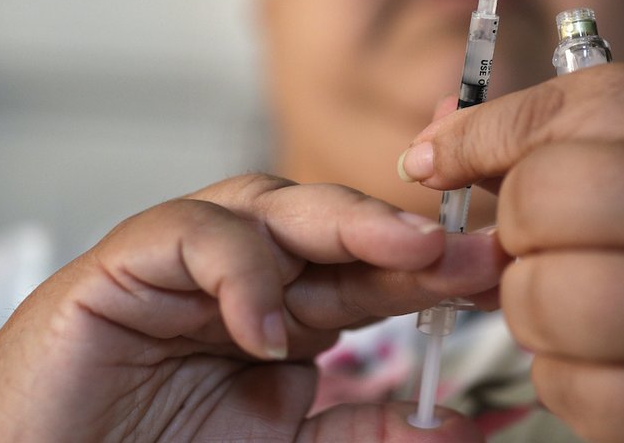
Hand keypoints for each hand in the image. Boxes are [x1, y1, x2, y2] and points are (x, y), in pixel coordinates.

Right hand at [0, 174, 498, 441]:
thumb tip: (464, 422)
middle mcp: (251, 270)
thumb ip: (367, 430)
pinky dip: (238, 273)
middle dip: (403, 234)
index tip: (494, 272)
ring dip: (343, 224)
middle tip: (465, 250)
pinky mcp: (130, 259)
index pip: (373, 269)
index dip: (432, 266)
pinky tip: (264, 328)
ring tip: (404, 257)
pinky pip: (194, 235)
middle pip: (336, 225)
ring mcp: (191, 258)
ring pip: (274, 204)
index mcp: (292, 307)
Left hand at [399, 64, 623, 441]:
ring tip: (579, 296)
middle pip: (542, 206)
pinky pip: (578, 397)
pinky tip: (608, 357)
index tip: (440, 160)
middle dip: (515, 227)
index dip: (482, 139)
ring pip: (548, 307)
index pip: (566, 115)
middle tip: (545, 241)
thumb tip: (429, 150)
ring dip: (532, 305)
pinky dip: (564, 377)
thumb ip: (575, 126)